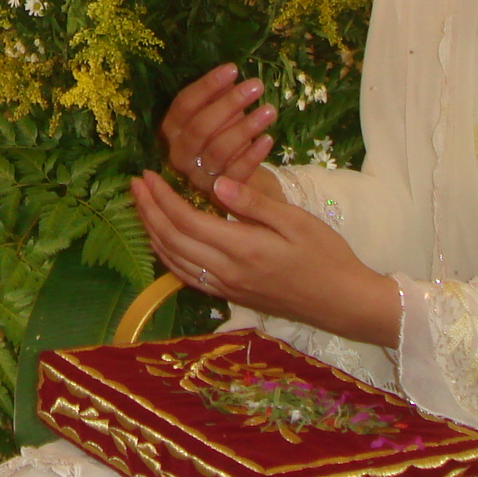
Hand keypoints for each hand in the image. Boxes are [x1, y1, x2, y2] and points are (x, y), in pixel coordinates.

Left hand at [129, 170, 400, 348]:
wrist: (343, 302)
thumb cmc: (326, 255)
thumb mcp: (296, 221)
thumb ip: (253, 203)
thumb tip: (216, 183)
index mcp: (241, 248)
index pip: (186, 220)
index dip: (161, 197)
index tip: (148, 174)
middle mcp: (226, 271)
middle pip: (171, 240)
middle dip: (147, 210)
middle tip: (134, 184)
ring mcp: (226, 287)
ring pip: (173, 261)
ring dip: (151, 232)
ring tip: (141, 207)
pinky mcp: (230, 295)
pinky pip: (186, 277)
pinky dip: (166, 256)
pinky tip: (162, 241)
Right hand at [161, 65, 277, 202]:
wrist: (233, 183)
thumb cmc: (223, 138)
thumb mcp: (218, 116)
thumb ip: (218, 97)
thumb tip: (231, 73)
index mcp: (172, 130)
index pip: (184, 104)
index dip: (207, 86)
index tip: (233, 68)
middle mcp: (179, 153)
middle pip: (200, 127)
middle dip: (229, 103)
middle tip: (256, 85)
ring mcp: (197, 175)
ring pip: (218, 150)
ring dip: (245, 128)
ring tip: (270, 110)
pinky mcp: (219, 194)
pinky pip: (236, 173)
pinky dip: (252, 156)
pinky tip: (268, 139)